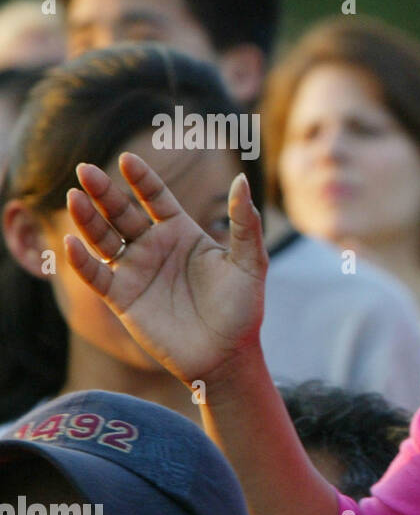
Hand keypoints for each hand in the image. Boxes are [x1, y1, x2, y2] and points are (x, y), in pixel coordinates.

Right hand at [63, 151, 267, 385]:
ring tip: (75, 197)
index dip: (141, 179)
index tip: (126, 160)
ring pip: (103, 238)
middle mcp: (154, 247)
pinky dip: (82, 260)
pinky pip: (96, 275)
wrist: (227, 355)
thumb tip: (242, 180)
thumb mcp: (251, 262)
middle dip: (103, 191)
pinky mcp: (123, 298)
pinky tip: (72, 243)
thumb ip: (245, 223)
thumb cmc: (243, 308)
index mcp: (182, 233)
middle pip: (122, 212)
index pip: (155, 198)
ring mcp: (136, 271)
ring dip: (87, 219)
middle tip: (84, 169)